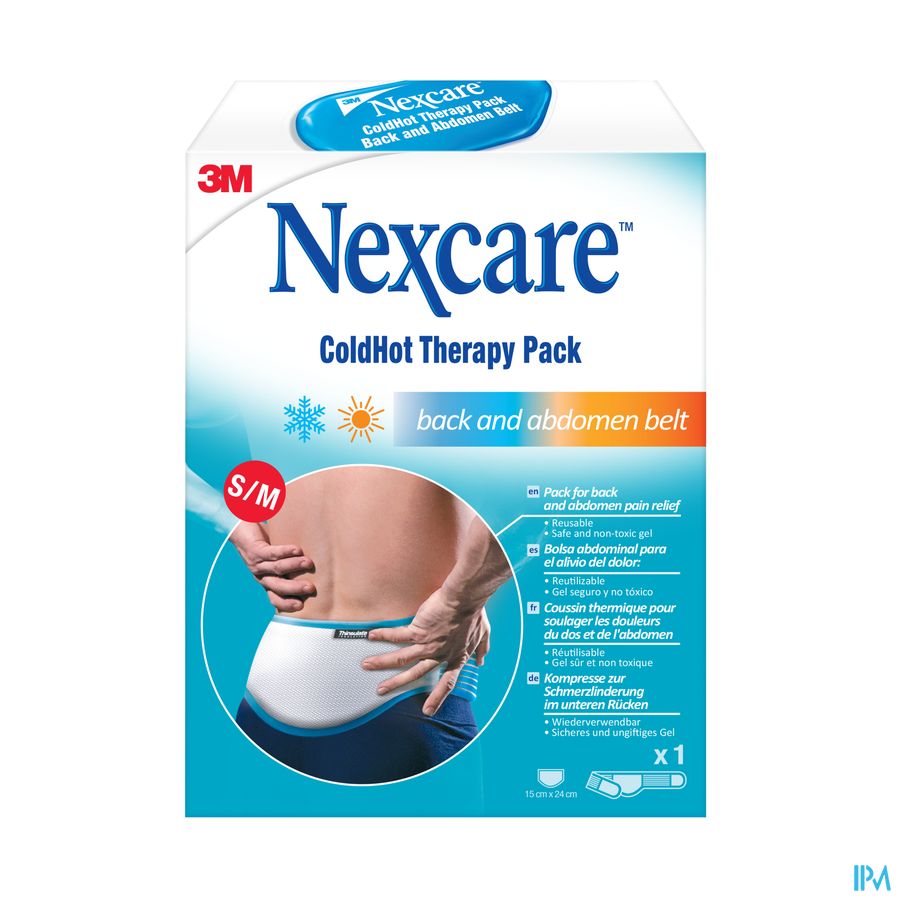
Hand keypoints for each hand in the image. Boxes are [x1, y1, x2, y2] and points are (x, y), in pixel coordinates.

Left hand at [229, 521, 315, 611]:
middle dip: (294, 589)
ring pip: (277, 568)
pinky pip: (271, 553)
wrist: (240, 529)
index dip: (286, 604)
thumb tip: (316, 568)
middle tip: (310, 588)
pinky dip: (284, 552)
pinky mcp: (255, 550)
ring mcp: (256, 564)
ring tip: (308, 563)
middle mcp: (261, 576)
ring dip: (293, 566)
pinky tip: (297, 550)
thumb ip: (291, 566)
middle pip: (278, 586)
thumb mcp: (277, 561)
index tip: (301, 606)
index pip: (275, 599)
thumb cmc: (265, 545)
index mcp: (266, 582)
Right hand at [363, 588, 490, 715]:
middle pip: (416, 673)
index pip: (446, 682)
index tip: (428, 711)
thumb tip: (482, 660)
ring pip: (401, 658)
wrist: (466, 599)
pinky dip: (383, 635)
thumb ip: (482, 648)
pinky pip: (397, 636)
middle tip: (382, 691)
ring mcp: (427, 645)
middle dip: (397, 683)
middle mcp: (440, 654)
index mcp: (456, 657)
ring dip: (383, 663)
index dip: (438, 697)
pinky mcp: (418, 631)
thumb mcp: (483, 633)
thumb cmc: (475, 613)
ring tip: (367, 665)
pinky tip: (371, 635)